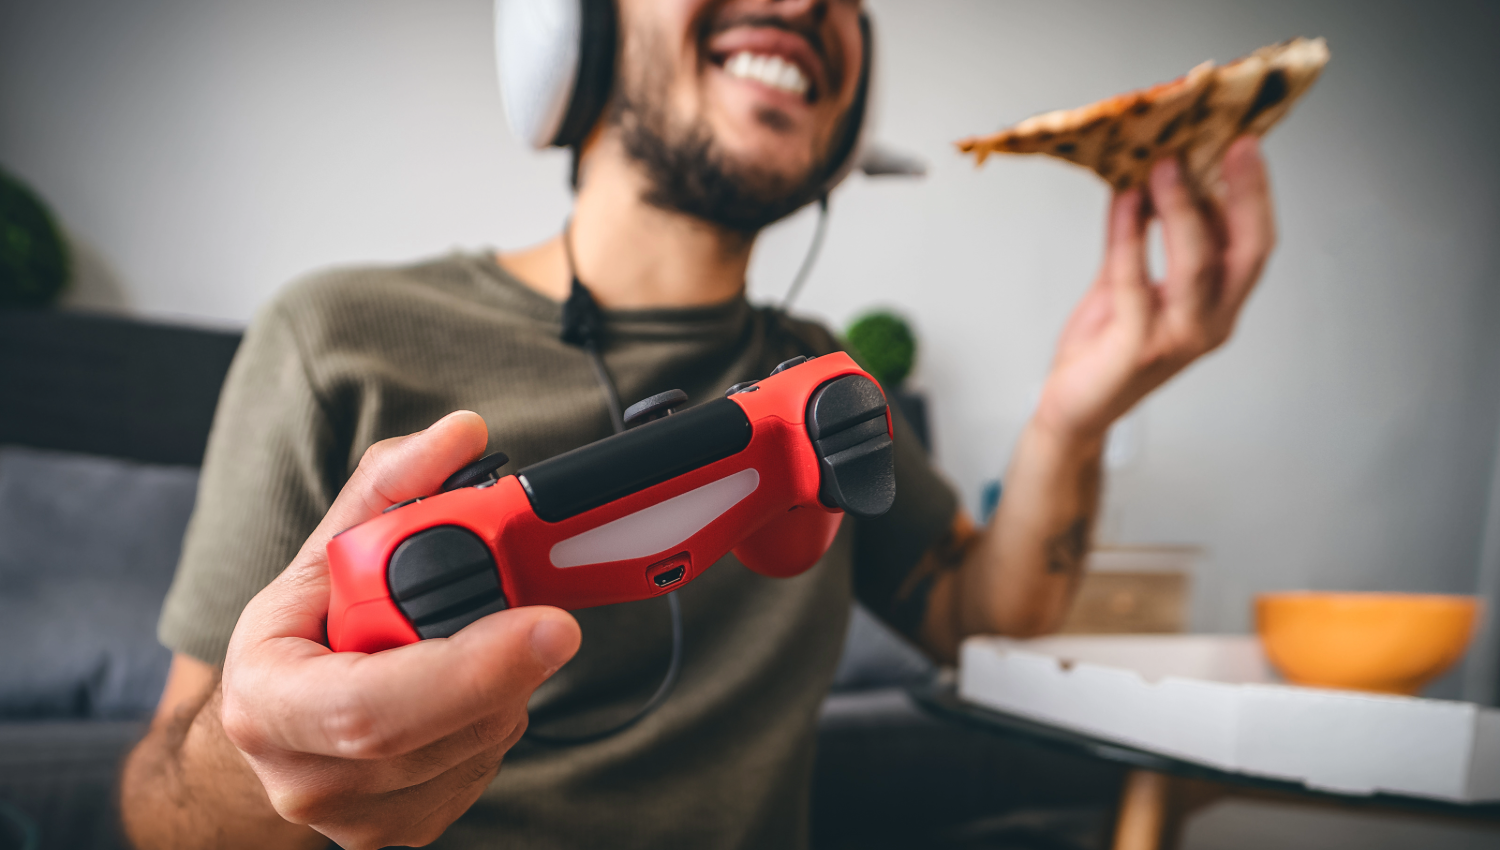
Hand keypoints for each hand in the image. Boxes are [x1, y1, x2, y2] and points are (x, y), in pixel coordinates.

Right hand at [218, 411, 580, 849]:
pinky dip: (493, 723)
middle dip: (506, 670)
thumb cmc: (305, 629)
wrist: (278, 718)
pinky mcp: (397, 835)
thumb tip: (461, 434)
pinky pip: (480, 774)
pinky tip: (467, 693)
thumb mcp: (331, 545)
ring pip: (475, 751)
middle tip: (546, 620)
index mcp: (266, 698)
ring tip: (474, 649)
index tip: (552, 622)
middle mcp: (300, 775)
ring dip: (503, 691)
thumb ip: (393, 483)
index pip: (373, 707)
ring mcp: (352, 818)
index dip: (471, 668)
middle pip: (441, 732)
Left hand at [1034, 136, 1275, 445]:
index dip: (1255, 195)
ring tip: (1163, 166)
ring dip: (1182, 209)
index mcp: (1217, 306)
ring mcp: (1179, 340)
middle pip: (1246, 253)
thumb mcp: (1125, 283)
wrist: (1072, 408)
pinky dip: (1130, 238)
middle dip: (1243, 194)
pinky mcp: (1139, 350)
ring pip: (1196, 266)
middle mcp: (1210, 324)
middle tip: (1227, 144)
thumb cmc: (1103, 351)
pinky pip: (1137, 283)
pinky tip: (1124, 203)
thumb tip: (1140, 178)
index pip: (1253, 245)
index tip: (1245, 145)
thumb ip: (1135, 238)